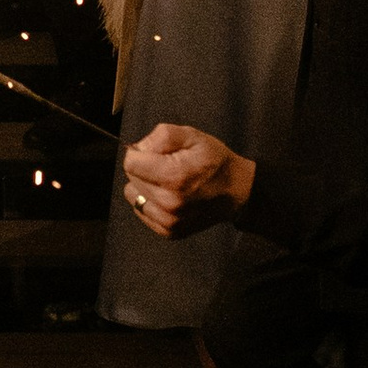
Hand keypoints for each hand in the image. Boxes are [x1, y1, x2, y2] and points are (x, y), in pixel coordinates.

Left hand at [122, 124, 253, 230]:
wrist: (236, 190)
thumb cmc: (214, 161)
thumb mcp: (192, 136)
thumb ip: (162, 136)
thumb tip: (138, 148)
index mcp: (174, 177)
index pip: (130, 163)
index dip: (140, 153)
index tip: (156, 153)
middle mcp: (169, 202)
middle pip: (132, 178)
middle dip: (144, 168)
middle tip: (167, 166)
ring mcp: (169, 221)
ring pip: (134, 195)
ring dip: (145, 186)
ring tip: (167, 182)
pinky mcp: (169, 232)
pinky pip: (142, 211)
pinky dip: (150, 202)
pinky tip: (168, 195)